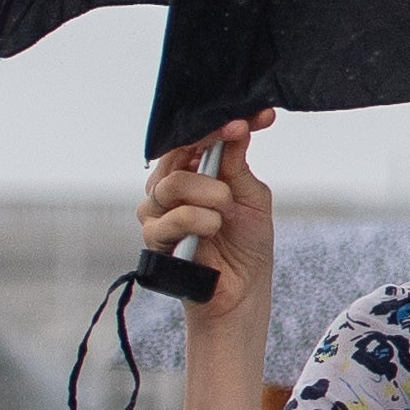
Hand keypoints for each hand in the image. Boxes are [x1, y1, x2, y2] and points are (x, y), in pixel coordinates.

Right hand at [141, 113, 279, 323]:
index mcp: (192, 173)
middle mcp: (169, 189)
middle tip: (237, 167)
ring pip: (172, 184)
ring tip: (225, 211)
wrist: (243, 290)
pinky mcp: (154, 240)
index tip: (254, 119)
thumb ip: (238, 162)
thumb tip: (238, 125)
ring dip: (210, 194)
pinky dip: (198, 220)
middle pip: (176, 154)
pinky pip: (168, 219)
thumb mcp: (251, 196)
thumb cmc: (246, 242)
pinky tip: (213, 228)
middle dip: (213, 151)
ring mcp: (158, 213)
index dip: (222, 125)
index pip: (195, 138)